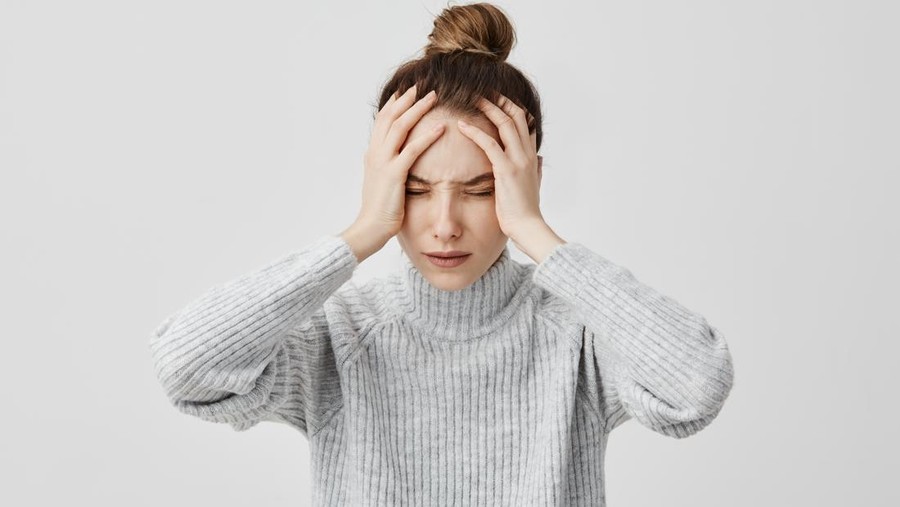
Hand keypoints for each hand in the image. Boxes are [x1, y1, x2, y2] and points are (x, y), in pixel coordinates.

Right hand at [353, 84, 444, 243]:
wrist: (369, 229)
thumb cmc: (378, 210)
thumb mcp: (378, 182)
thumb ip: (381, 166)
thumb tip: (383, 156)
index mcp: (372, 154)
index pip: (382, 121)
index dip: (395, 104)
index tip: (408, 91)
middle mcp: (375, 153)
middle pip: (390, 116)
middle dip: (407, 99)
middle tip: (422, 86)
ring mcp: (383, 162)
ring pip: (400, 126)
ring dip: (418, 109)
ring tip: (433, 97)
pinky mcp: (394, 174)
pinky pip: (412, 150)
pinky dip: (427, 136)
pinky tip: (441, 127)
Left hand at [456, 94, 544, 240]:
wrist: (528, 227)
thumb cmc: (526, 211)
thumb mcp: (534, 186)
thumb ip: (536, 170)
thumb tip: (539, 159)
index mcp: (531, 157)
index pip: (525, 123)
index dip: (511, 107)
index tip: (497, 98)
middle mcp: (527, 154)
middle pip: (516, 116)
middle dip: (499, 100)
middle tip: (482, 91)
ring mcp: (518, 160)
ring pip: (505, 123)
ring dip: (488, 108)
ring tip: (472, 98)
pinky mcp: (506, 170)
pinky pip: (489, 144)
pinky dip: (474, 132)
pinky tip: (461, 125)